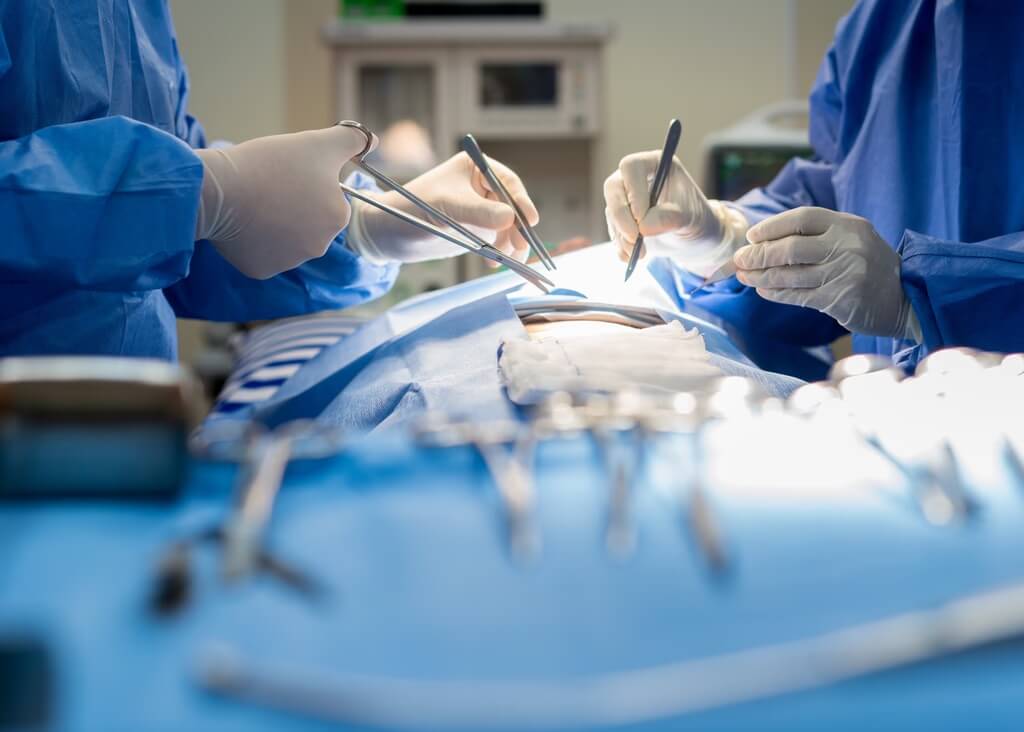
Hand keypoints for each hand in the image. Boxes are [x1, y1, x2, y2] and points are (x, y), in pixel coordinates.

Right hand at [195, 125, 372, 278]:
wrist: (218, 191)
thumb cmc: (270, 165)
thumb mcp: (318, 143)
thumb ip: (351, 140)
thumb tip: (373, 142)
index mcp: (337, 217)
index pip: (327, 197)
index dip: (307, 181)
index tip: (287, 173)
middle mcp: (318, 247)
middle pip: (307, 219)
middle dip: (293, 204)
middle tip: (269, 186)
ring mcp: (289, 262)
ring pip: (285, 237)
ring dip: (274, 222)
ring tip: (253, 201)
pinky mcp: (261, 270)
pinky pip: (262, 252)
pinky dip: (253, 238)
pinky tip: (242, 220)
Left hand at [348, 152, 537, 263]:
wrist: (389, 233)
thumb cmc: (412, 209)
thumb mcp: (447, 208)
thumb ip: (479, 212)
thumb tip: (511, 218)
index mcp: (474, 168)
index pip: (507, 183)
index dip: (521, 201)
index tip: (530, 220)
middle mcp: (480, 187)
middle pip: (512, 206)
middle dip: (518, 228)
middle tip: (520, 246)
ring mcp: (479, 210)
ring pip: (508, 227)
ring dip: (512, 244)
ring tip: (508, 260)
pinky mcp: (475, 231)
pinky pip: (497, 241)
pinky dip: (500, 252)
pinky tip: (493, 263)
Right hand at [603, 150, 747, 275]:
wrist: (694, 238)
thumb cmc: (696, 219)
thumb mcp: (690, 218)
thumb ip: (669, 218)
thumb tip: (643, 226)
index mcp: (655, 164)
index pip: (631, 167)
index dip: (633, 191)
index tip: (641, 217)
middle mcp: (635, 178)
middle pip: (613, 188)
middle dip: (621, 216)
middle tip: (634, 239)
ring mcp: (625, 199)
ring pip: (611, 212)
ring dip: (623, 236)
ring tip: (641, 253)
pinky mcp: (621, 219)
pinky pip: (613, 230)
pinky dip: (620, 246)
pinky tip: (632, 257)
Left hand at [735, 207, 920, 339]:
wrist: (908, 298)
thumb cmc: (871, 267)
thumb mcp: (853, 239)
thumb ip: (818, 237)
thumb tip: (765, 242)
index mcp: (848, 224)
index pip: (802, 217)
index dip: (772, 226)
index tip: (751, 236)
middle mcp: (846, 245)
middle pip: (790, 247)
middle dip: (759, 254)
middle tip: (739, 260)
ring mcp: (844, 272)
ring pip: (790, 274)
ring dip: (761, 276)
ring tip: (744, 276)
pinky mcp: (839, 298)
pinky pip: (798, 295)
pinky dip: (776, 293)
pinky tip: (763, 291)